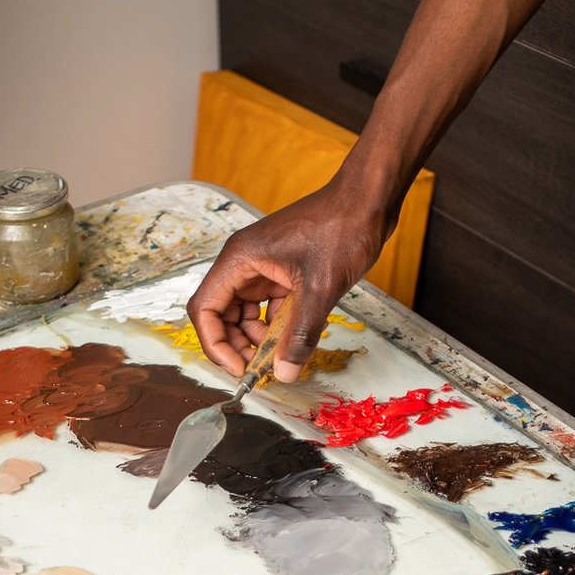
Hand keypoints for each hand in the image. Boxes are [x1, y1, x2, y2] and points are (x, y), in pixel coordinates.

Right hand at [188, 181, 387, 378]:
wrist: (369, 201)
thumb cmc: (342, 228)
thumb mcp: (320, 289)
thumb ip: (299, 334)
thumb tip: (284, 373)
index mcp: (240, 259)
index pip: (205, 309)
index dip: (217, 344)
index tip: (239, 368)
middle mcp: (245, 263)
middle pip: (222, 315)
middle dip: (237, 345)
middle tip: (261, 369)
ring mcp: (264, 267)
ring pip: (246, 314)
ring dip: (259, 338)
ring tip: (284, 354)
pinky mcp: (283, 272)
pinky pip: (270, 307)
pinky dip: (279, 325)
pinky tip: (298, 336)